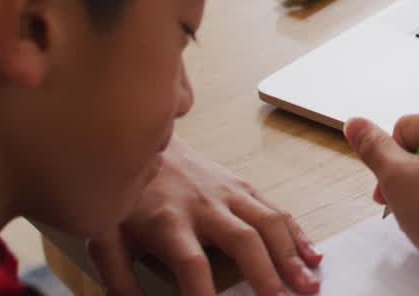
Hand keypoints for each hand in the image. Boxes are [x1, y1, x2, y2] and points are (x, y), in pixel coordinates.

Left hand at [87, 137, 321, 295]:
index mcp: (168, 222)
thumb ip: (117, 276)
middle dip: (266, 272)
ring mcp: (228, 193)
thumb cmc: (128, 194)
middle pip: (243, 240)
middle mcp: (204, 205)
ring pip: (268, 222)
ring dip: (291, 254)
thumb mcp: (106, 235)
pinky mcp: (242, 187)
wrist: (145, 138)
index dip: (202, 293)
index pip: (190, 264)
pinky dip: (296, 233)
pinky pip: (275, 209)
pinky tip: (311, 254)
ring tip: (309, 282)